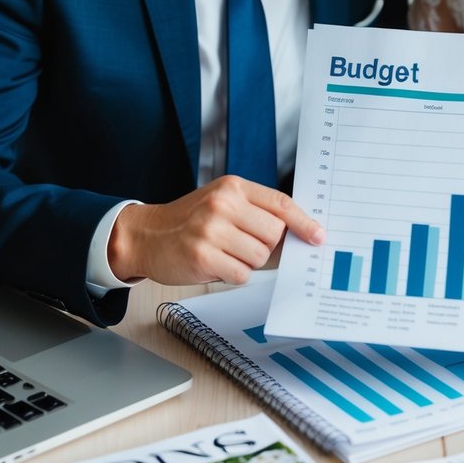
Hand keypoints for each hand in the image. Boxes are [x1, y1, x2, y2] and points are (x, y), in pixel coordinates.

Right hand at [108, 176, 324, 284]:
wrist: (146, 235)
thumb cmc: (189, 221)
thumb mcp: (222, 203)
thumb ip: (255, 212)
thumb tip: (297, 236)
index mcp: (233, 188)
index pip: (280, 204)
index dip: (304, 223)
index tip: (317, 237)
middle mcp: (223, 205)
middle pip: (274, 235)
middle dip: (266, 246)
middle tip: (243, 245)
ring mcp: (211, 230)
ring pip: (259, 257)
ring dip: (248, 262)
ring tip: (225, 253)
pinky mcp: (202, 256)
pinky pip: (241, 274)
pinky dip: (233, 275)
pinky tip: (215, 264)